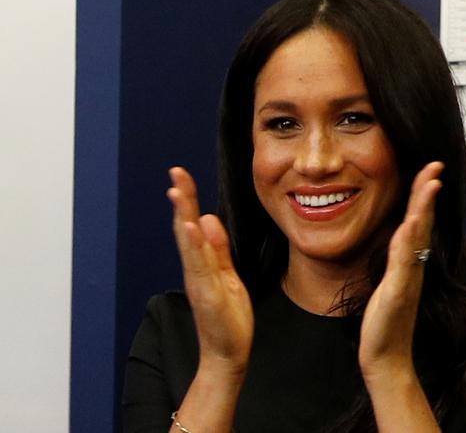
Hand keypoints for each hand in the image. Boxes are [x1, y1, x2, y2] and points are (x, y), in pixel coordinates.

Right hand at [167, 167, 253, 377]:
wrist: (228, 354)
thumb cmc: (226, 316)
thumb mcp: (226, 274)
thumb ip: (217, 249)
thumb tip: (208, 218)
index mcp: (200, 263)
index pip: (192, 224)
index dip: (187, 200)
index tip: (181, 175)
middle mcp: (195, 269)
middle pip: (186, 228)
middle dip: (183, 200)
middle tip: (176, 173)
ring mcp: (200, 281)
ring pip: (189, 244)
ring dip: (184, 217)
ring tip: (178, 192)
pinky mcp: (208, 294)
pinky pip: (201, 266)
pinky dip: (195, 245)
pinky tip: (192, 227)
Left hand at [358, 161, 442, 381]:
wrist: (386, 356)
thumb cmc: (386, 321)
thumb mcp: (390, 284)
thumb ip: (397, 261)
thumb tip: (402, 238)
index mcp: (408, 262)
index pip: (418, 222)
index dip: (423, 195)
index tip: (430, 170)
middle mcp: (413, 267)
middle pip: (423, 223)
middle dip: (427, 192)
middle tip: (435, 166)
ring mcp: (408, 278)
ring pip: (417, 238)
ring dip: (424, 209)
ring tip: (430, 184)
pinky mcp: (399, 293)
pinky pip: (405, 263)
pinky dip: (409, 242)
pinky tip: (411, 224)